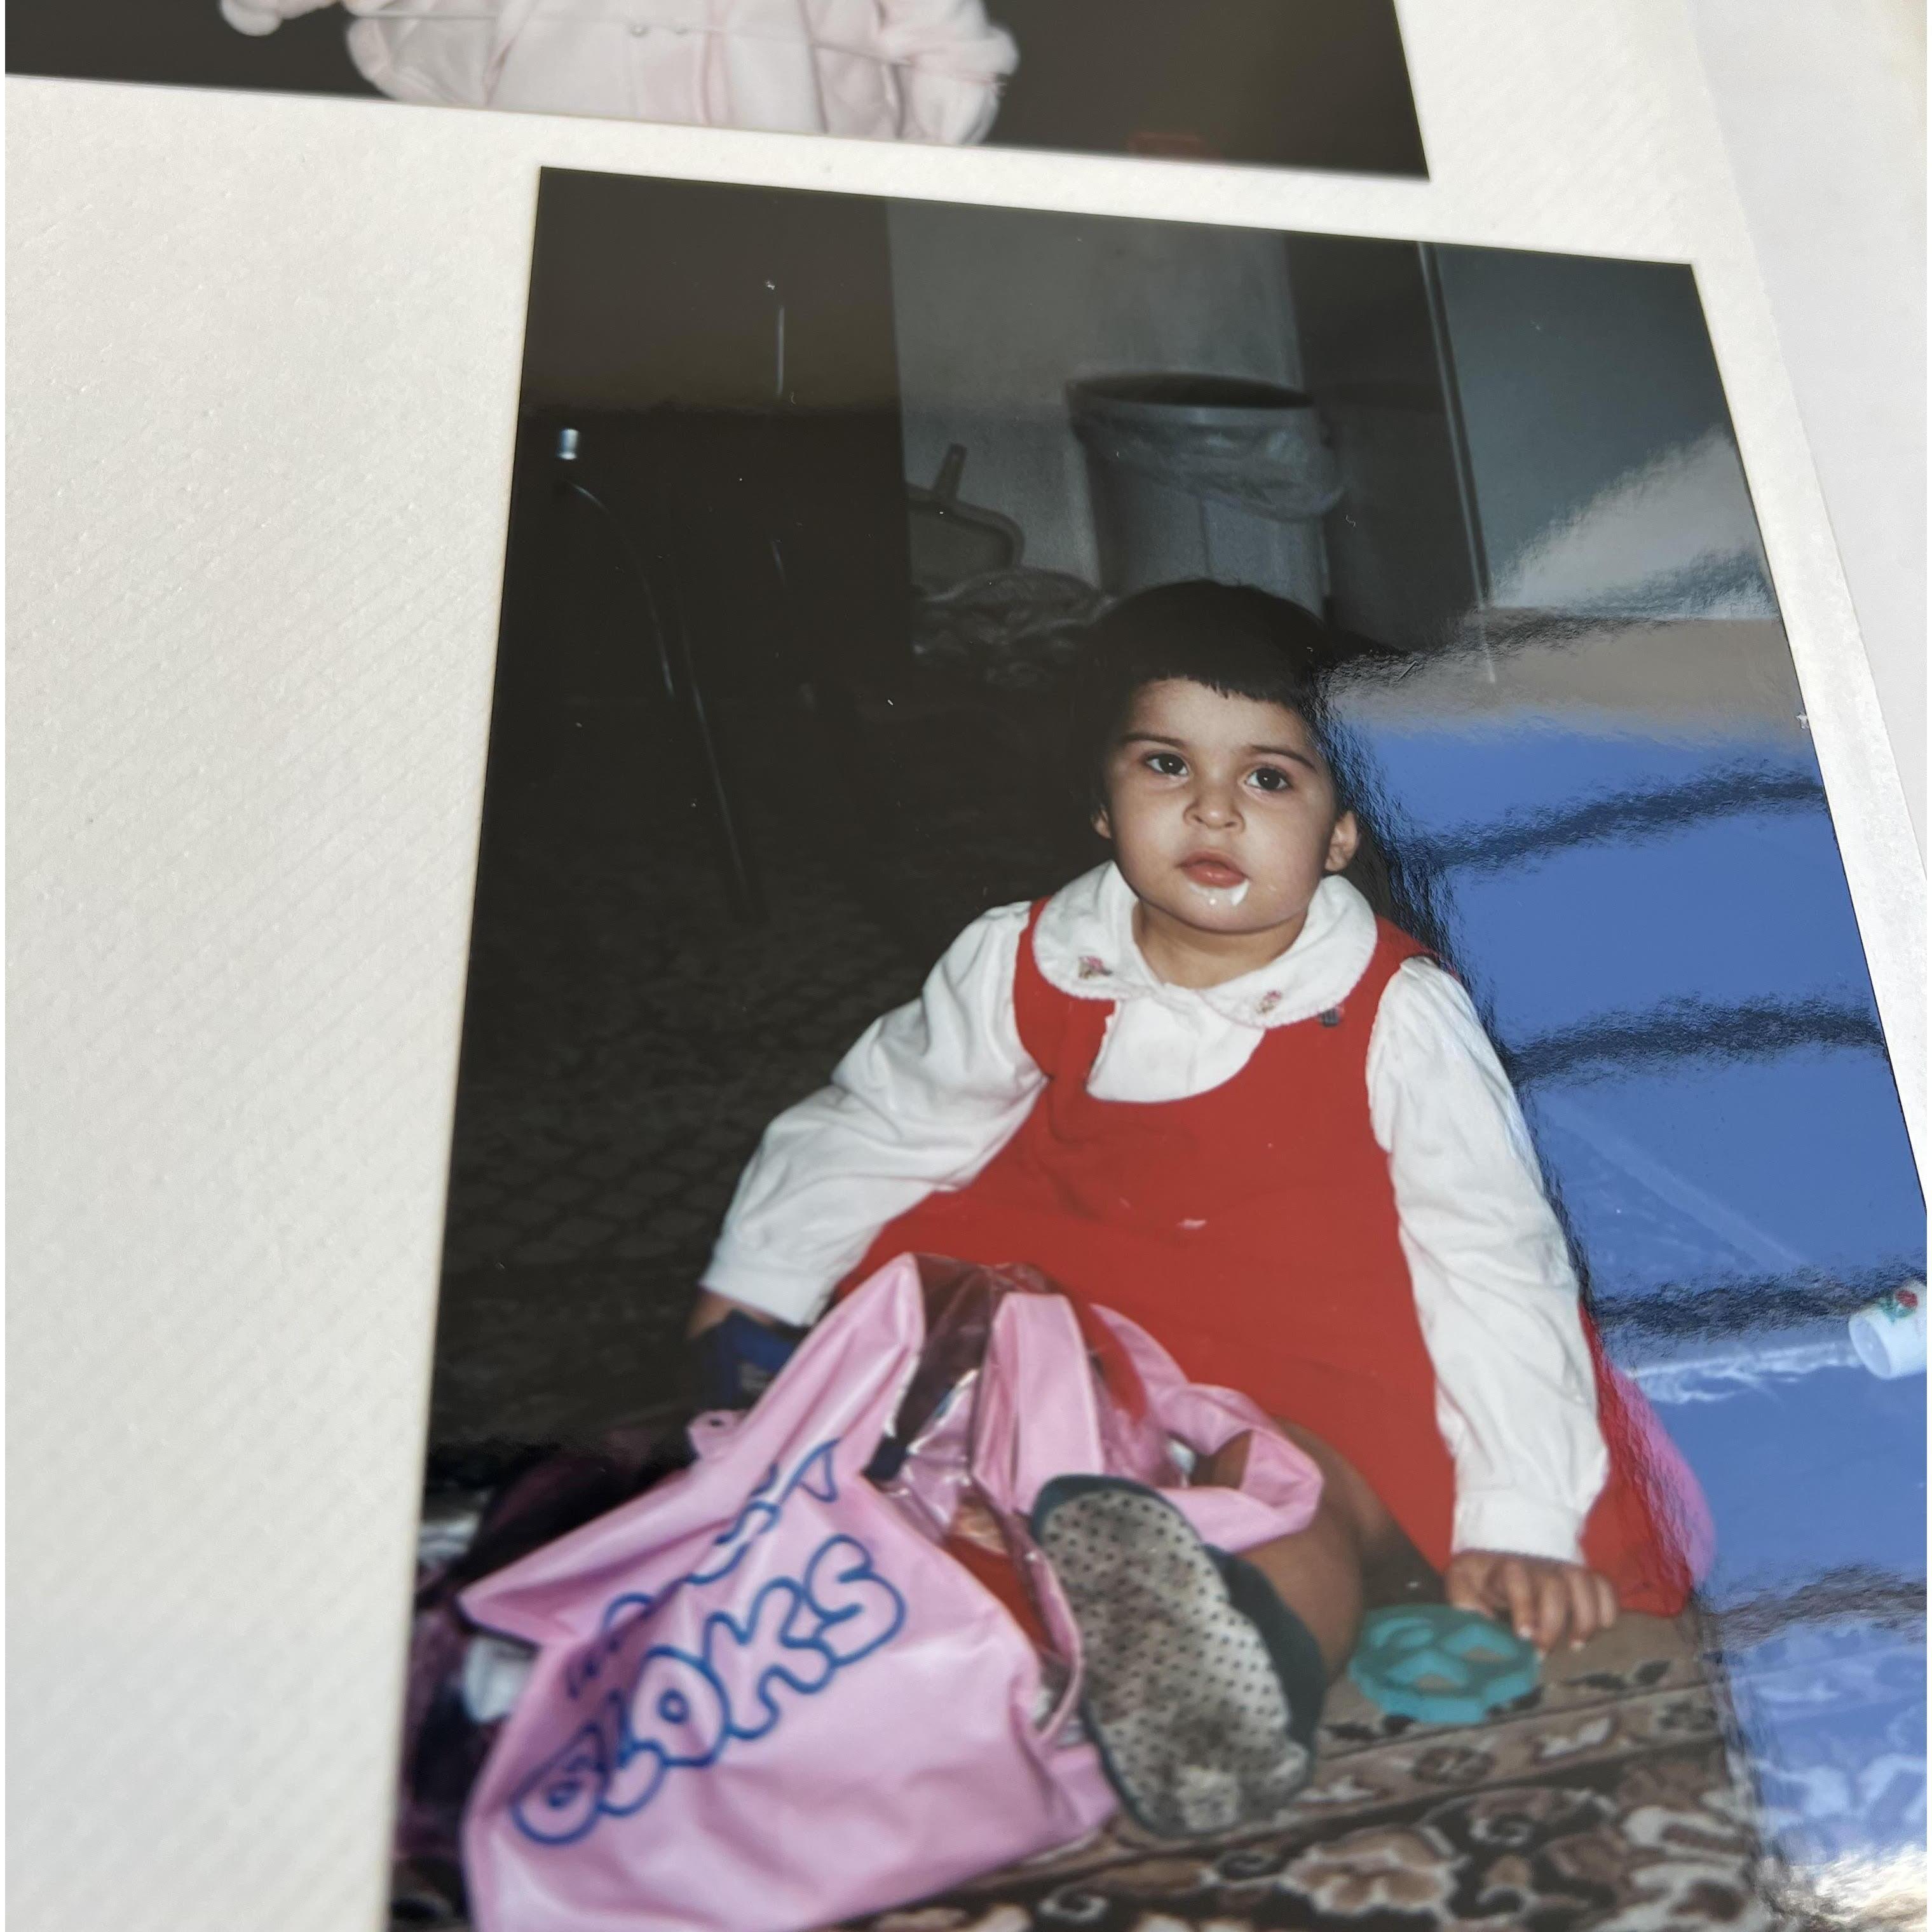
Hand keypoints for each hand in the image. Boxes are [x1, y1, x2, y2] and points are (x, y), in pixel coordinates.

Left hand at [1443, 1550, 1618, 1653]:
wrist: (1498, 1554)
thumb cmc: (1480, 1576)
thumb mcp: (1462, 1582)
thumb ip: (1463, 1599)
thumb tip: (1479, 1621)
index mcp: (1504, 1565)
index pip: (1517, 1576)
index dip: (1524, 1605)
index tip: (1525, 1636)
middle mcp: (1536, 1563)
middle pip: (1554, 1585)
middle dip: (1553, 1622)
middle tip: (1543, 1652)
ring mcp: (1562, 1567)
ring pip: (1583, 1582)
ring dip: (1585, 1617)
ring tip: (1576, 1645)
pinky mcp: (1581, 1576)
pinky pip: (1604, 1584)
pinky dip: (1609, 1606)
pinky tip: (1602, 1628)